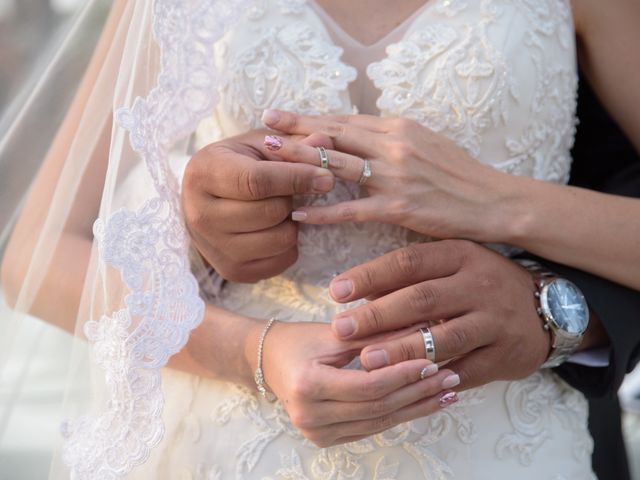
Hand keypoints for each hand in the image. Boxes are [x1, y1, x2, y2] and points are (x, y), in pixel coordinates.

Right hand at [182, 129, 335, 281]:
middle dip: (292, 199)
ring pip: (280, 239)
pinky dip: (289, 244)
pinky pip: (282, 260)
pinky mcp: (231, 271)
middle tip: (289, 190)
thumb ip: (292, 144)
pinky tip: (274, 228)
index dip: (297, 178)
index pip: (256, 181)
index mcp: (204, 173)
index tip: (326, 176)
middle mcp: (201, 215)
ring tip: (279, 208)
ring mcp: (214, 248)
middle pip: (271, 212)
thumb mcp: (258, 145)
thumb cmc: (236, 165)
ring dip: (292, 222)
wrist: (205, 202)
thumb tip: (323, 141)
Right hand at [250, 320, 459, 447]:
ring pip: (379, 423)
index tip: (433, 361)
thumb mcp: (333, 332)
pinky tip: (421, 403)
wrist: (268, 360)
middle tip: (450, 378)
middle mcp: (310, 416)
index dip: (404, 375)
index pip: (369, 386)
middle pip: (378, 408)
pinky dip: (398, 415)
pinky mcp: (325, 439)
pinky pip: (370, 428)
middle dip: (418, 392)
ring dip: (416, 408)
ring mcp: (316, 433)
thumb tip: (420, 329)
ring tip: (446, 393)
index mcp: (309, 386)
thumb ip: (374, 335)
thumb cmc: (298, 340)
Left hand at [262, 110, 522, 242]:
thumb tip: (363, 137)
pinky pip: (352, 209)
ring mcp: (395, 175)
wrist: (493, 201)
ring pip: (338, 164)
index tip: (285, 114)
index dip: (312, 117)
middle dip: (297, 128)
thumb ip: (392, 139)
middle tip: (265, 125)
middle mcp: (394, 145)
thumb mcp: (427, 144)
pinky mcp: (399, 206)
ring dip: (302, 160)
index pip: (345, 119)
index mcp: (399, 128)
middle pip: (335, 133)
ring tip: (270, 158)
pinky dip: (323, 212)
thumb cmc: (460, 175)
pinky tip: (300, 215)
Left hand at [326, 239, 551, 389]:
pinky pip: (466, 370)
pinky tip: (406, 385)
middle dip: (378, 315)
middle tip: (342, 329)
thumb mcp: (450, 266)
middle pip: (422, 299)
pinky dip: (435, 377)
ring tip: (367, 359)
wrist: (547, 308)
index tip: (336, 291)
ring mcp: (495, 321)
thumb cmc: (480, 283)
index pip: (409, 261)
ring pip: (444, 338)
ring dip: (402, 350)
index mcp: (460, 255)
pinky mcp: (506, 355)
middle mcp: (480, 284)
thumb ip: (408, 277)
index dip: (370, 276)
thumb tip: (359, 293)